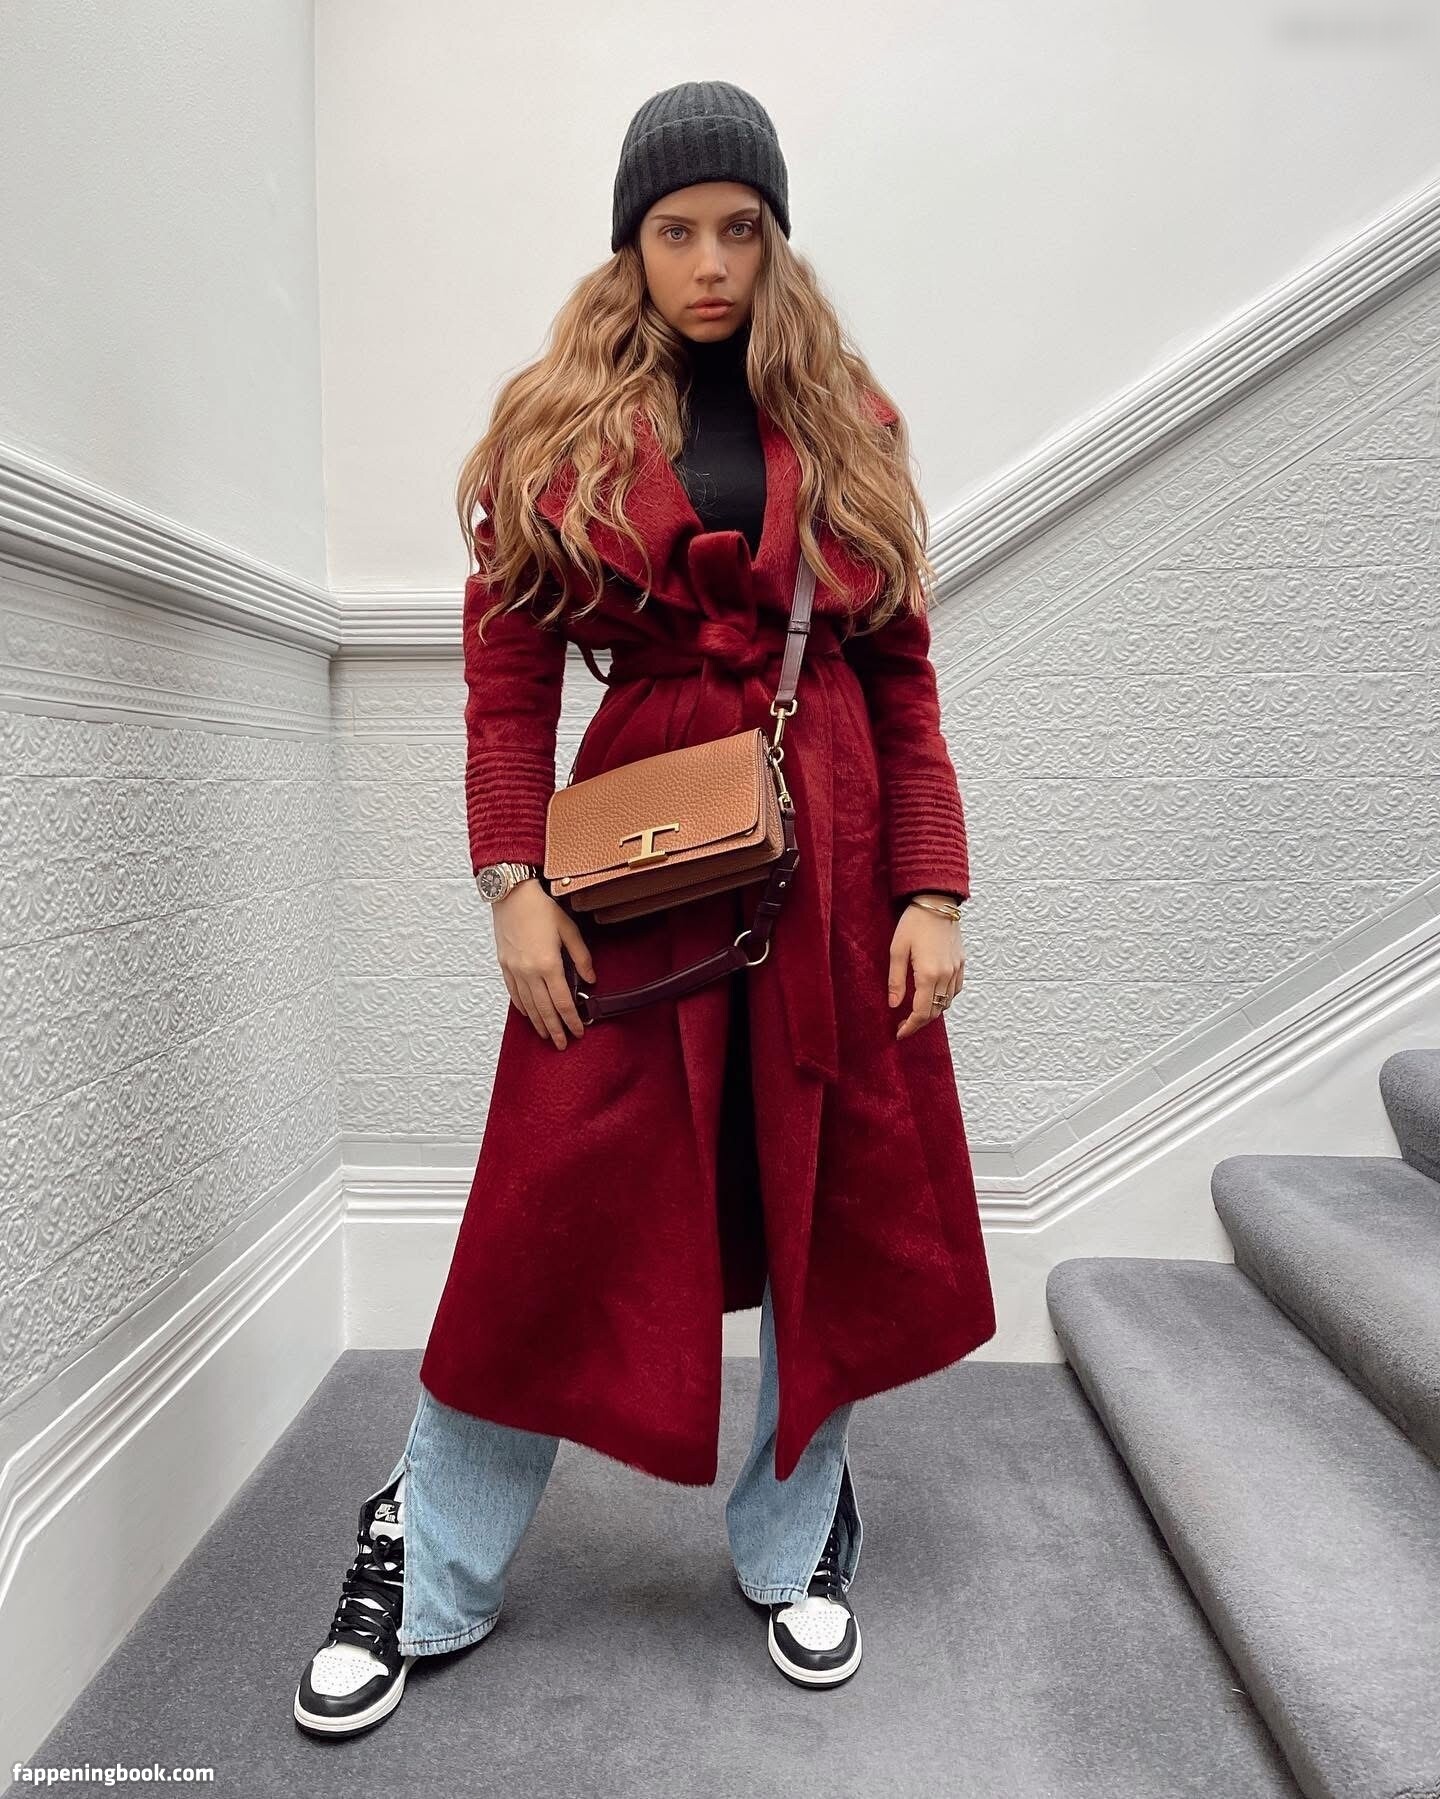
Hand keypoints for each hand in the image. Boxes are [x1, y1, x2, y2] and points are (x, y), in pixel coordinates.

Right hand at [492, 880, 596, 1049]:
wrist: (511, 895)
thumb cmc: (540, 908)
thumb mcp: (569, 930)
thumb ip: (581, 957)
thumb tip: (590, 979)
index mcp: (548, 964)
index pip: (562, 1002)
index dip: (571, 1020)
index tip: (578, 1031)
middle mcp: (529, 971)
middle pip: (544, 1010)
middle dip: (554, 1029)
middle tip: (561, 1043)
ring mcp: (514, 970)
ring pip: (528, 1005)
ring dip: (538, 1023)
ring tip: (546, 1035)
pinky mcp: (505, 966)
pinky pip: (514, 993)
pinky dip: (522, 1007)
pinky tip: (529, 1015)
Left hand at [888, 893, 964, 1039]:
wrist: (936, 902)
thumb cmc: (913, 923)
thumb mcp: (897, 950)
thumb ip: (896, 980)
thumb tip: (894, 1005)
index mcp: (929, 974)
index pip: (921, 1012)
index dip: (910, 1027)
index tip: (899, 1033)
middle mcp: (946, 975)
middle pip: (935, 1012)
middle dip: (919, 1023)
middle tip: (904, 1025)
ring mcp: (956, 969)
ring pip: (946, 1003)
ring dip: (932, 1012)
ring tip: (916, 1013)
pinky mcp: (961, 963)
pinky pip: (955, 990)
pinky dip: (945, 999)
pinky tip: (933, 997)